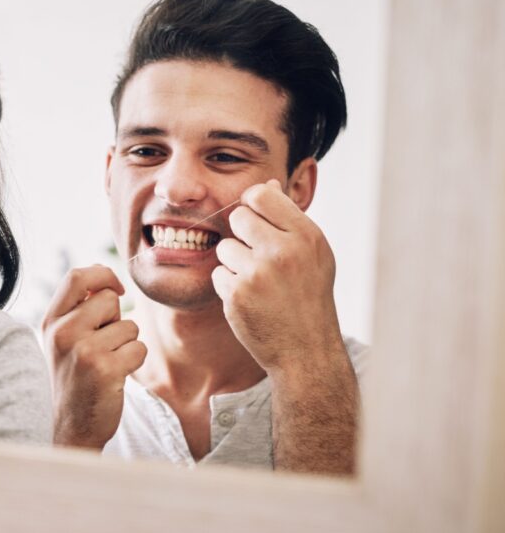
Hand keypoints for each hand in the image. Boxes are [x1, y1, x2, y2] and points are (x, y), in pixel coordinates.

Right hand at [41, 265, 146, 448]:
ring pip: (129, 326)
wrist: (70, 427)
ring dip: (126, 344)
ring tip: (106, 364)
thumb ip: (79, 309)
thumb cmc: (73, 378)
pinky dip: (134, 361)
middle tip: (104, 345)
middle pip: (109, 299)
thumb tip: (104, 276)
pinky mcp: (106, 369)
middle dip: (117, 319)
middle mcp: (63, 332)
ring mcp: (83, 350)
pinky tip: (116, 377)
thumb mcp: (63, 340)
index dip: (103, 274)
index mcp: (51, 321)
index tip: (117, 289)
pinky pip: (139, 348)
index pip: (77, 276)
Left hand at [211, 179, 342, 372]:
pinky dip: (229, 286)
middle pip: (237, 216)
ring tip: (259, 282)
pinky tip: (250, 300)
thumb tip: (267, 183)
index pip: (262, 195)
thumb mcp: (313, 254)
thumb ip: (289, 219)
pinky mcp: (236, 293)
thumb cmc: (309, 297)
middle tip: (256, 255)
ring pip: (225, 247)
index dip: (252, 204)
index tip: (256, 219)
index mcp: (306, 236)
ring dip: (234, 263)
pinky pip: (218, 274)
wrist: (305, 350)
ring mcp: (258, 273)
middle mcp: (283, 251)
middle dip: (241, 233)